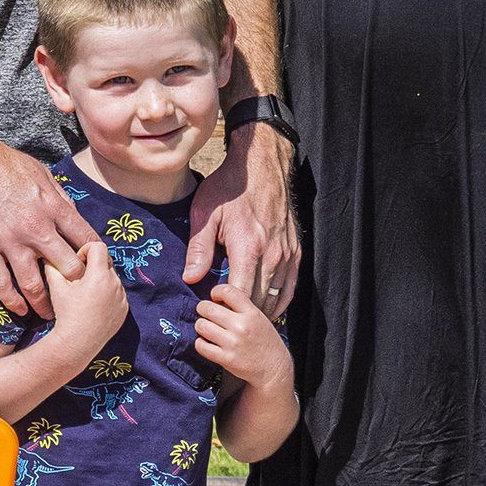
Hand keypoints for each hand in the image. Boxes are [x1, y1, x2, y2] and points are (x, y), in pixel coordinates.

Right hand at [0, 125, 93, 316]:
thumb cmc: (2, 162)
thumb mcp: (40, 172)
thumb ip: (59, 197)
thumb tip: (73, 215)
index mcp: (52, 206)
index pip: (84, 238)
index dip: (96, 256)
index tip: (99, 268)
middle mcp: (35, 228)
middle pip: (66, 267)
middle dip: (76, 285)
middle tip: (79, 297)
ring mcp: (9, 241)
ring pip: (34, 284)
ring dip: (45, 303)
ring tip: (50, 314)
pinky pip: (2, 283)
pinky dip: (13, 301)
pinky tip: (20, 309)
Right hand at [41, 238, 127, 355]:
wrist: (77, 343)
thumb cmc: (66, 313)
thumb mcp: (56, 286)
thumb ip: (53, 266)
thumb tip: (49, 254)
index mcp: (99, 275)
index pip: (98, 247)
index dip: (85, 250)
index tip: (76, 263)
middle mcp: (115, 284)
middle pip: (105, 262)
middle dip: (92, 267)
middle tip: (78, 280)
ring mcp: (122, 297)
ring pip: (112, 278)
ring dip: (100, 280)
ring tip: (85, 295)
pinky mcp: (125, 309)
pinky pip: (117, 293)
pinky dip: (107, 295)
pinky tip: (94, 306)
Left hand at [184, 118, 299, 313]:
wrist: (262, 167)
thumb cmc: (229, 189)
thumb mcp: (205, 213)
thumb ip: (199, 248)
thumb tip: (190, 278)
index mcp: (248, 248)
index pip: (239, 294)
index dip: (224, 308)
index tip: (211, 309)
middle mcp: (272, 255)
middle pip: (258, 301)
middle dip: (240, 314)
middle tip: (222, 318)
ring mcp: (287, 255)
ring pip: (276, 298)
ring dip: (259, 311)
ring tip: (240, 317)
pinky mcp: (295, 252)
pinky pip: (289, 288)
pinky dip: (278, 302)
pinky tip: (265, 308)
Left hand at [193, 279, 289, 392]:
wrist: (273, 368)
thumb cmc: (264, 341)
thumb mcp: (259, 318)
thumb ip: (241, 308)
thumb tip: (216, 299)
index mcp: (252, 313)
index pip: (227, 291)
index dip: (216, 292)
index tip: (214, 297)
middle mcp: (242, 326)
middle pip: (208, 308)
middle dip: (203, 309)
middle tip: (206, 313)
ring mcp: (233, 343)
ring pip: (201, 326)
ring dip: (201, 326)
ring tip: (207, 329)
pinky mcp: (226, 359)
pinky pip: (201, 346)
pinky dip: (200, 343)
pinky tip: (207, 343)